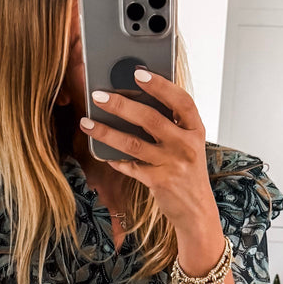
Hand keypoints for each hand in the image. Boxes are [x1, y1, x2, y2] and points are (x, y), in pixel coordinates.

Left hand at [79, 69, 217, 231]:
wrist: (196, 210)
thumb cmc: (187, 170)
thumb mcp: (187, 144)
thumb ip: (171, 124)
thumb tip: (135, 99)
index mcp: (195, 130)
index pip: (181, 101)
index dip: (161, 85)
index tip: (138, 73)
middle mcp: (186, 145)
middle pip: (151, 119)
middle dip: (121, 105)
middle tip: (97, 95)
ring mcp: (172, 164)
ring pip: (133, 143)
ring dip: (106, 132)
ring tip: (86, 123)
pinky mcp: (159, 182)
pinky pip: (130, 166)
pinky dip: (114, 159)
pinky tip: (101, 153)